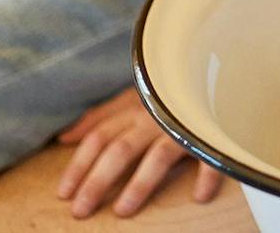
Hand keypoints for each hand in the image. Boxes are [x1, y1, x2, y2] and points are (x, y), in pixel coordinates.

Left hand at [56, 87, 222, 217]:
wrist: (216, 68)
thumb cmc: (170, 88)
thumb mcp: (133, 97)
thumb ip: (101, 117)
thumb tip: (65, 137)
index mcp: (135, 109)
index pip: (99, 137)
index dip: (79, 165)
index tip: (63, 194)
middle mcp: (154, 117)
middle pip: (120, 150)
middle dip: (97, 181)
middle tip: (81, 210)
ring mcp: (182, 125)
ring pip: (158, 155)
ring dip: (139, 183)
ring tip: (123, 211)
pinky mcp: (212, 132)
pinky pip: (211, 154)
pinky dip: (207, 174)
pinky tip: (200, 196)